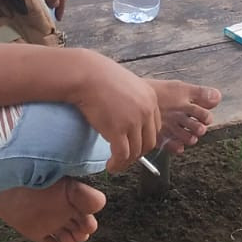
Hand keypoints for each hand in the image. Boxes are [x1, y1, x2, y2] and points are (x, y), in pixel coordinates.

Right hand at [71, 52, 160, 172]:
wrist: (87, 75)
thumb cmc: (100, 78)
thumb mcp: (126, 86)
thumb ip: (133, 102)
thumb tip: (129, 120)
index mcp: (150, 99)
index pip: (155, 128)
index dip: (143, 140)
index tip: (133, 145)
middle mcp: (146, 110)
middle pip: (149, 143)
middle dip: (137, 154)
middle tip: (124, 158)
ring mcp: (133, 121)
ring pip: (136, 152)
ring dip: (126, 162)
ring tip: (116, 165)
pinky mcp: (118, 130)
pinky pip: (122, 155)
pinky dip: (117, 164)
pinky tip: (110, 166)